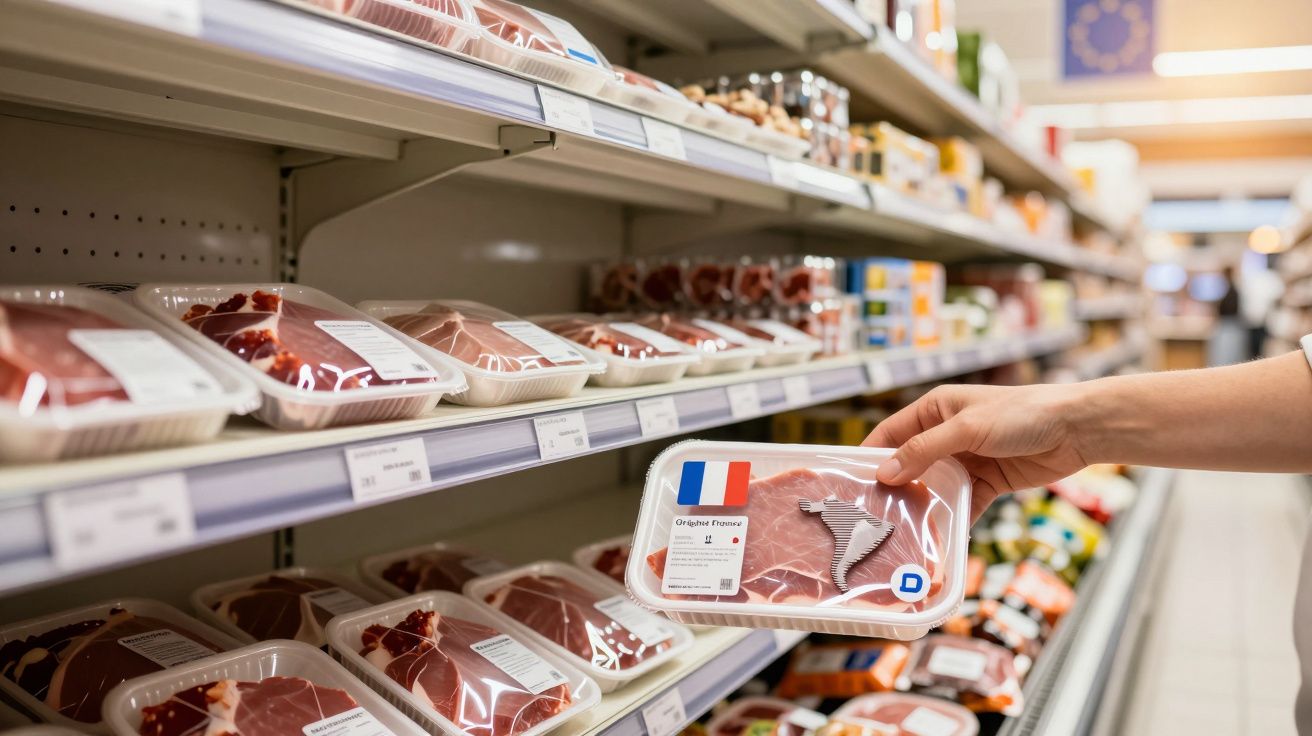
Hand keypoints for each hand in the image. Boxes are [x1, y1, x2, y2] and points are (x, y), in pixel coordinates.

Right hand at [863, 384, 1093, 521]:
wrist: (1077, 429)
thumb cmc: (1022, 414)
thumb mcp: (967, 428)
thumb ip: (924, 450)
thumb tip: (886, 473)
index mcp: (936, 409)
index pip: (892, 433)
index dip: (872, 455)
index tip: (851, 482)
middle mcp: (947, 434)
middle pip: (911, 463)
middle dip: (895, 486)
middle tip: (873, 515)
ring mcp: (968, 460)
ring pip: (935, 487)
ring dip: (923, 507)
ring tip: (901, 532)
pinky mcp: (988, 483)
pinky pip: (963, 504)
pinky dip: (953, 520)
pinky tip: (941, 540)